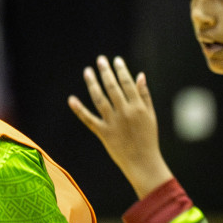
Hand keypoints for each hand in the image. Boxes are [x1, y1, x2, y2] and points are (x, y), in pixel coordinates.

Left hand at [66, 55, 173, 198]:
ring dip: (92, 84)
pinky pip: (89, 119)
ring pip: (100, 99)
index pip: (127, 83)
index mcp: (138, 106)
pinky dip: (79, 110)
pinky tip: (72, 99)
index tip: (115, 60)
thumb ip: (145, 95)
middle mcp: (125, 112)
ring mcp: (113, 122)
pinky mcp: (103, 133)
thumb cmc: (148, 138)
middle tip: (100, 60)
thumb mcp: (150, 115)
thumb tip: (140, 75)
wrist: (143, 162)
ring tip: (87, 71)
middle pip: (112, 87)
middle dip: (106, 72)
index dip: (121, 70)